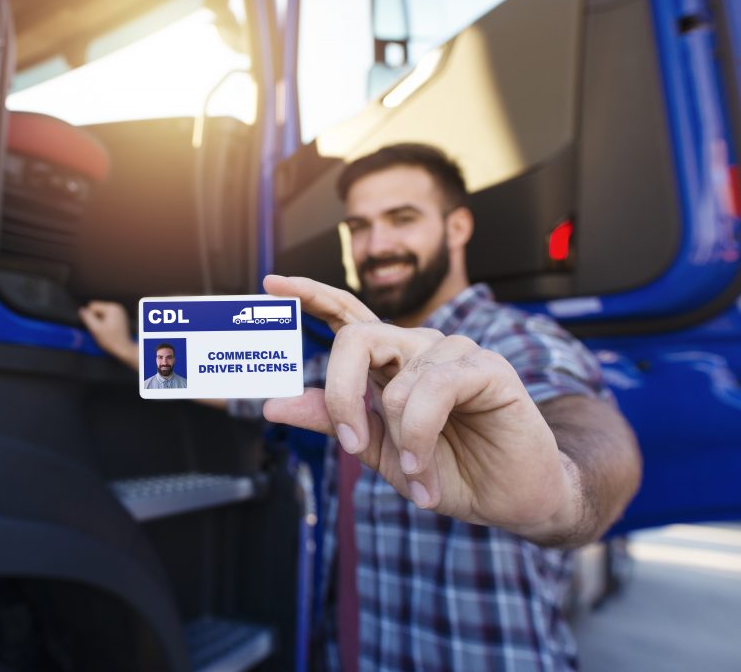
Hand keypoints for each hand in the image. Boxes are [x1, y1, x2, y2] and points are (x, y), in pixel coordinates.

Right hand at [79, 301, 137, 368]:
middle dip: (96, 319)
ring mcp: (119, 312)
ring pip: (101, 314)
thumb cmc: (110, 340)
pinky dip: (105, 323)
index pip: (93, 306)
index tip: (96, 327)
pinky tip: (108, 331)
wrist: (124, 349)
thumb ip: (87, 318)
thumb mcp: (95, 329)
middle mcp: (117, 307)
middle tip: (100, 330)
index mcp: (112, 308)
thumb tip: (81, 310)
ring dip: (99, 322)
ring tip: (104, 331)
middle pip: (97, 309)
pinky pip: (107, 317)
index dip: (90, 317)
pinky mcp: (120, 318)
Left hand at [262, 275, 575, 539]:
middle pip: (357, 338)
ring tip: (418, 474)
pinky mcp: (487, 368)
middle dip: (342, 394)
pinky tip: (427, 468)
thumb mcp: (377, 451)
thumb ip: (330, 421)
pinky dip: (420, 436)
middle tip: (352, 444)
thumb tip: (273, 404)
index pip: (346, 315)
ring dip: (399, 439)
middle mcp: (418, 348)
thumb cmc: (447, 471)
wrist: (508, 499)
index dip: (310, 294)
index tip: (271, 281)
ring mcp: (454, 352)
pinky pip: (432, 390)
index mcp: (390, 362)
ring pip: (396, 380)